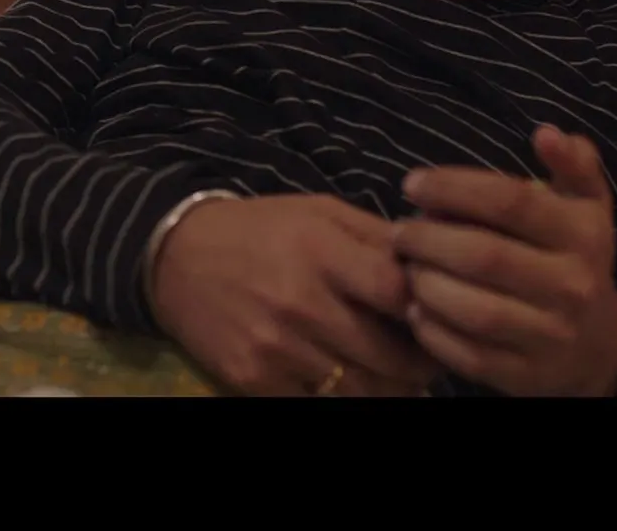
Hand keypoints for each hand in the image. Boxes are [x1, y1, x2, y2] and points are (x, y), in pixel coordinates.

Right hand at [150, 194, 440, 396]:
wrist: (175, 256)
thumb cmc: (262, 229)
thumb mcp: (320, 212)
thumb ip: (377, 236)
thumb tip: (435, 261)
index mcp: (322, 252)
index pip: (398, 292)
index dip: (429, 308)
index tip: (441, 313)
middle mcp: (300, 303)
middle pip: (388, 356)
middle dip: (422, 364)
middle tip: (432, 359)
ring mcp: (276, 347)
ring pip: (360, 391)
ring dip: (390, 390)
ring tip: (400, 379)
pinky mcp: (253, 379)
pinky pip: (317, 405)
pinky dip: (342, 398)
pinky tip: (351, 383)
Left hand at [393, 124, 616, 395]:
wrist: (599, 348)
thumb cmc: (575, 260)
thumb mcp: (586, 207)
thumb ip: (573, 164)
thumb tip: (547, 132)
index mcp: (583, 234)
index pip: (511, 201)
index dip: (455, 188)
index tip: (412, 184)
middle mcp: (573, 286)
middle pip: (485, 255)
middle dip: (429, 239)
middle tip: (399, 231)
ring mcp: (551, 335)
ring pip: (474, 309)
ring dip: (426, 285)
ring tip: (407, 267)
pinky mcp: (526, 376)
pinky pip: (469, 355)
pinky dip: (433, 332)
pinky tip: (416, 309)